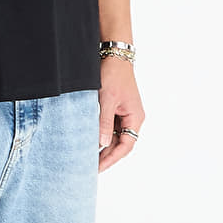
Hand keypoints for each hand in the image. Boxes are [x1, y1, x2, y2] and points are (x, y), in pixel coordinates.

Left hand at [98, 56, 142, 172]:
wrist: (114, 55)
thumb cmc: (113, 74)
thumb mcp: (106, 100)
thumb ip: (104, 122)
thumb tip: (102, 143)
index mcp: (135, 117)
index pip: (125, 146)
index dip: (111, 159)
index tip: (97, 168)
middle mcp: (132, 118)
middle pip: (120, 144)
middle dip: (106, 156)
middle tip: (89, 167)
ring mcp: (124, 114)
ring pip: (114, 137)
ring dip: (103, 147)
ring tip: (88, 158)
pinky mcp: (116, 109)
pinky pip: (110, 127)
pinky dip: (100, 135)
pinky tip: (89, 142)